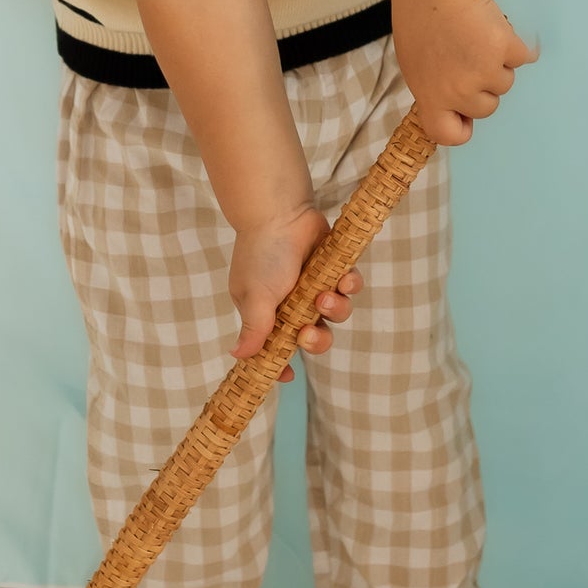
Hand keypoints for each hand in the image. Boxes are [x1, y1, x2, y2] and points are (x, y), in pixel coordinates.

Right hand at [229, 205, 363, 372]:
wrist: (281, 211)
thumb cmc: (263, 254)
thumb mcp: (255, 297)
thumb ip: (254, 329)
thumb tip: (237, 357)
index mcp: (266, 313)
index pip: (274, 347)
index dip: (281, 364)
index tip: (287, 375)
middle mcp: (290, 303)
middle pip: (312, 337)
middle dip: (315, 341)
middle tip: (309, 332)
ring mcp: (313, 285)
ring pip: (335, 314)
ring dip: (335, 309)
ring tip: (326, 295)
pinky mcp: (333, 268)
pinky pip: (349, 288)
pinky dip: (350, 286)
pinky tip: (345, 278)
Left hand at [392, 0, 537, 146]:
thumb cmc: (420, 18)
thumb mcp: (415, 63)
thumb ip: (434, 88)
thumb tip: (455, 105)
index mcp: (431, 96)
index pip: (447, 134)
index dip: (460, 126)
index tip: (464, 113)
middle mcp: (459, 91)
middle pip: (487, 107)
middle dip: (483, 86)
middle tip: (469, 57)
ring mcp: (484, 72)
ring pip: (505, 83)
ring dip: (498, 63)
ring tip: (477, 38)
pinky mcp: (505, 50)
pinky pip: (521, 58)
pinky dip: (515, 46)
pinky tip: (497, 29)